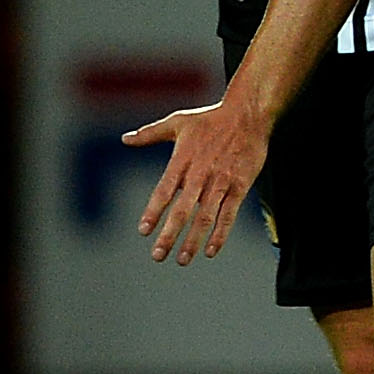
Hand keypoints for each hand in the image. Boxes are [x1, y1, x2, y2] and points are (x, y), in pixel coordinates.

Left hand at [127, 101, 269, 265]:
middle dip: (169, 235)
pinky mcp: (239, 186)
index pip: (163, 191)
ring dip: (193, 240)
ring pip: (205, 217)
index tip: (144, 231)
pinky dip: (220, 234)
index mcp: (182, 160)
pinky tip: (211, 250)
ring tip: (182, 259)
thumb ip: (150, 134)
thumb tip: (125, 139)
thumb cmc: (210, 118)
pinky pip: (228, 214)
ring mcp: (220, 182)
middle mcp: (200, 174)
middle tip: (158, 256)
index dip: (153, 212)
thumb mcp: (177, 122)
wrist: (247, 114)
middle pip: (183, 210)